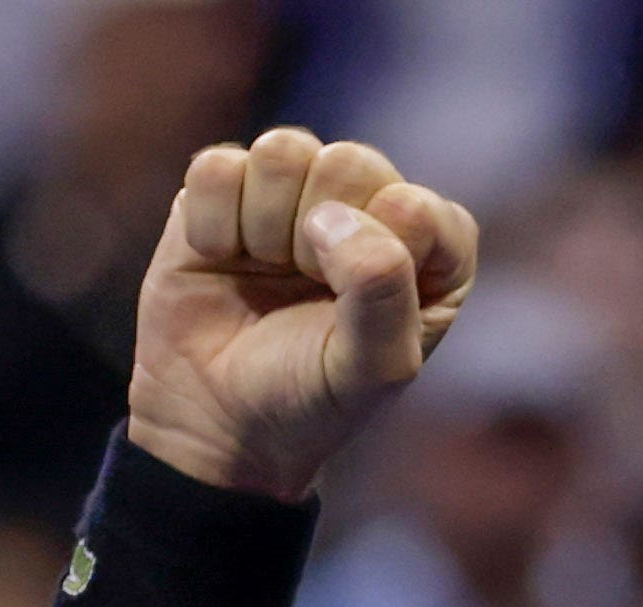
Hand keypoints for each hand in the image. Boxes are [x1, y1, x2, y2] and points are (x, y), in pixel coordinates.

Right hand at [127, 126, 480, 501]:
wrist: (219, 419)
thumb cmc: (313, 399)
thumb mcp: (373, 369)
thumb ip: (383, 293)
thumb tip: (333, 218)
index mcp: (430, 250)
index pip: (418, 207)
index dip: (378, 254)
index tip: (352, 308)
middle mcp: (368, 207)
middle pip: (350, 162)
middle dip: (317, 237)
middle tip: (305, 289)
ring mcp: (296, 191)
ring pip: (283, 150)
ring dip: (265, 226)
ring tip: (266, 271)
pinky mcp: (227, 189)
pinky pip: (217, 167)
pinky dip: (212, 224)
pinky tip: (223, 260)